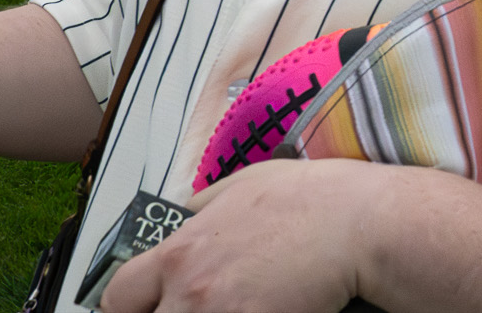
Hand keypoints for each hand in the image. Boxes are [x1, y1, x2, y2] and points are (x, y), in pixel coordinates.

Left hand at [102, 159, 374, 312]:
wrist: (364, 223)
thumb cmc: (316, 198)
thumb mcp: (248, 182)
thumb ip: (205, 205)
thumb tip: (187, 215)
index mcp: (181, 252)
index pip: (118, 297)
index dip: (127, 308)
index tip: (143, 307)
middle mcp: (191, 290)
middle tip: (197, 305)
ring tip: (236, 305)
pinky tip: (266, 309)